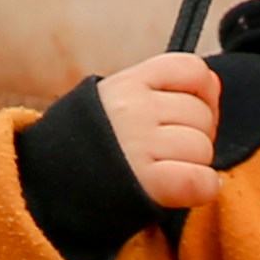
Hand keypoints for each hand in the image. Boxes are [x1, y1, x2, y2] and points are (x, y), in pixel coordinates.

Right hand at [99, 52, 221, 208]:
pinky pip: (199, 180)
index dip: (204, 94)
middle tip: (172, 152)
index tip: (188, 113)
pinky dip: (202, 187)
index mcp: (129, 83)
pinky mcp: (145, 182)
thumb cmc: (92, 146)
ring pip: (202, 148)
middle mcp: (134, 107)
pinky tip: (188, 188)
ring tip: (168, 171)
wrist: (47, 185)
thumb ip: (158, 90)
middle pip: (202, 115)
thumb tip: (213, 87)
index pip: (193, 70)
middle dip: (197, 136)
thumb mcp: (114, 101)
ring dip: (195, 165)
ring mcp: (139, 143)